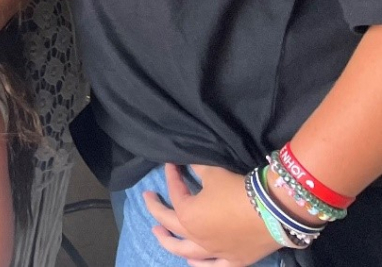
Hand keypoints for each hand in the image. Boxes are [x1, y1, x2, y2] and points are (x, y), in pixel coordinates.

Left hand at [145, 164, 281, 266]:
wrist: (274, 211)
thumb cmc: (238, 190)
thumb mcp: (213, 172)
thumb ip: (197, 169)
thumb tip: (189, 163)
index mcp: (187, 215)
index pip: (175, 193)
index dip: (172, 176)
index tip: (172, 165)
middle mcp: (196, 237)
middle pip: (170, 223)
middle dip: (155, 208)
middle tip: (147, 197)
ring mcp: (214, 252)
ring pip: (184, 252)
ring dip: (168, 241)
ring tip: (158, 232)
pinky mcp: (234, 261)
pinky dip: (200, 265)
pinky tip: (192, 262)